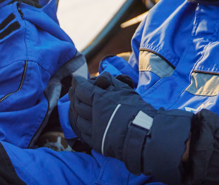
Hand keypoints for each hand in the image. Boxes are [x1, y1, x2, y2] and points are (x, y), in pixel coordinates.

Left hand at [69, 72, 191, 184]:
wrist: (145, 134)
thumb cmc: (138, 110)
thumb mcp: (125, 90)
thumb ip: (111, 82)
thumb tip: (102, 77)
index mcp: (101, 100)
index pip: (82, 90)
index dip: (77, 83)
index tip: (76, 80)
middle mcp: (94, 115)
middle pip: (78, 104)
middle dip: (74, 95)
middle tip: (74, 90)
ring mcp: (94, 130)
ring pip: (77, 119)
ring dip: (75, 110)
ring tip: (76, 104)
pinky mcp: (96, 142)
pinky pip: (81, 132)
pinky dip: (79, 124)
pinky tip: (80, 120)